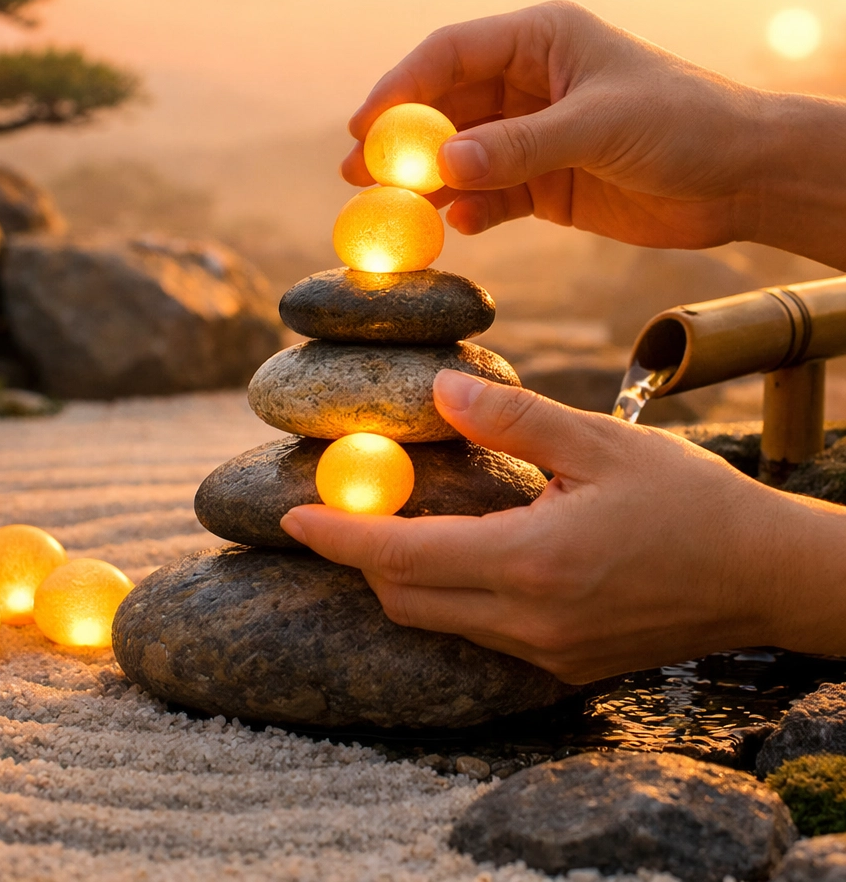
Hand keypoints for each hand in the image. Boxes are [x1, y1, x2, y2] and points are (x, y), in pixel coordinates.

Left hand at [281, 370, 845, 682]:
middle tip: (343, 508)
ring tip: (393, 525)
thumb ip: (513, 419)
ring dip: (400, 578)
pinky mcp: (564, 666)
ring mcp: (547, 654)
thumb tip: (440, 392)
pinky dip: (445, 598)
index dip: (338, 538)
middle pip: (404, 599)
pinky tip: (456, 556)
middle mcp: (530, 622)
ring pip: (436, 623)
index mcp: (532, 564)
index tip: (292, 519)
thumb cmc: (692, 502)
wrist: (765, 576)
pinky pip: (477, 636)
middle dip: (359, 557)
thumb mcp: (603, 443)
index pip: (402, 558)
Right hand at [342, 1, 845, 266]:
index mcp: (540, 41)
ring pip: (463, 158)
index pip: (451, 55)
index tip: (363, 125)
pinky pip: (491, 197)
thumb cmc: (683, 124)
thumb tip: (440, 167)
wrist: (740, 178)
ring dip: (428, 184)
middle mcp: (529, 85)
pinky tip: (457, 226)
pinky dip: (471, 211)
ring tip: (390, 211)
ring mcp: (533, 137)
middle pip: (446, 110)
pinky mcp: (545, 185)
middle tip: (357, 175)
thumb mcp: (597, 127)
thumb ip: (518, 147)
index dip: (400, 88)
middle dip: (403, 144)